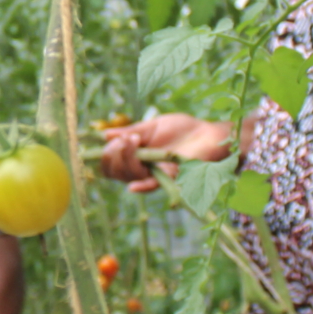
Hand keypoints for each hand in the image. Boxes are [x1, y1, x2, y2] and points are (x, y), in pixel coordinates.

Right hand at [97, 114, 235, 192]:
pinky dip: (142, 187)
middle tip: (125, 140)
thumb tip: (104, 135)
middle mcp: (142, 167)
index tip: (116, 138)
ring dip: (127, 159)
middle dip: (114, 156)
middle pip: (116, 172)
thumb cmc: (183, 129)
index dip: (108, 154)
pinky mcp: (170, 178)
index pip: (111, 162)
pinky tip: (134, 186)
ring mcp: (155, 174)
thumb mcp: (153, 126)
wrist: (208, 134)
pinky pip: (153, 186)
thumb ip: (131, 131)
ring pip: (130, 176)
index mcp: (136, 155)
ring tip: (134, 141)